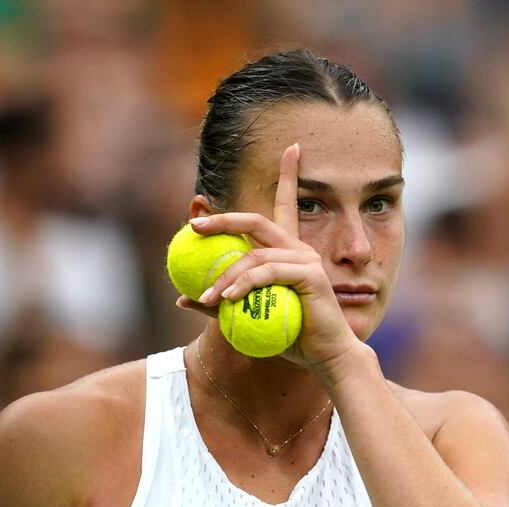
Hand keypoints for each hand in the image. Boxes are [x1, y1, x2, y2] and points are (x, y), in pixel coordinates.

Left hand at [182, 143, 360, 369]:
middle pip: (256, 221)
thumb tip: (182, 297)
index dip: (290, 174)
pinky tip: (228, 299)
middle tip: (194, 224)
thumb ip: (221, 302)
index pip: (287, 205)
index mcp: (288, 252)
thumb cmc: (292, 336)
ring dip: (226, 274)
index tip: (292, 148)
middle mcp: (298, 249)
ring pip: (254, 254)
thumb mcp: (249, 317)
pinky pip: (267, 273)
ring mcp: (305, 260)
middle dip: (223, 219)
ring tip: (207, 296)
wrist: (326, 356)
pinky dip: (245, 284)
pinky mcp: (309, 275)